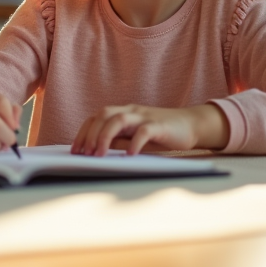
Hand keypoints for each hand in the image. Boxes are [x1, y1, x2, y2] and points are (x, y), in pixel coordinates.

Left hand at [72, 104, 229, 155]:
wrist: (190, 125)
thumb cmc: (160, 133)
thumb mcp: (134, 136)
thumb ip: (118, 139)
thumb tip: (97, 150)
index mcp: (122, 112)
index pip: (95, 117)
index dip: (83, 132)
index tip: (75, 151)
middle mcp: (131, 111)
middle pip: (103, 115)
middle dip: (90, 134)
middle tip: (84, 154)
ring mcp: (145, 116)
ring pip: (118, 119)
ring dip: (105, 137)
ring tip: (99, 155)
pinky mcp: (159, 125)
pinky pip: (144, 131)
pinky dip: (134, 143)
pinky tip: (129, 155)